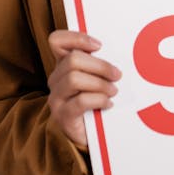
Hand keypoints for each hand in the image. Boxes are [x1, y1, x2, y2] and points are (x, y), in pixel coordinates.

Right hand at [47, 31, 121, 148]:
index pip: (57, 41)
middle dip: (99, 66)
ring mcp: (57, 98)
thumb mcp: (97, 80)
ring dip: (99, 84)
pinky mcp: (63, 116)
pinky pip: (80, 101)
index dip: (76, 38)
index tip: (99, 46)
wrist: (91, 136)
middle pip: (72, 60)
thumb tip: (117, 53)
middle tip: (117, 75)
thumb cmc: (97, 103)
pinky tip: (108, 104)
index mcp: (63, 66)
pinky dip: (98, 100)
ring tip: (113, 91)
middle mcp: (56, 80)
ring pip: (74, 79)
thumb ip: (99, 65)